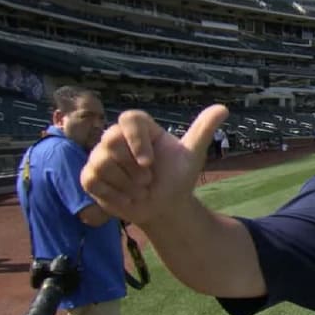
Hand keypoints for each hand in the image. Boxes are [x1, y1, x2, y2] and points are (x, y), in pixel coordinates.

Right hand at [81, 105, 228, 226]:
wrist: (165, 206)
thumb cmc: (177, 177)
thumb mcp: (192, 155)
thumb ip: (203, 130)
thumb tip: (223, 108)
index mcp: (141, 128)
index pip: (129, 119)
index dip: (135, 140)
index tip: (149, 163)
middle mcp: (117, 138)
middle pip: (110, 141)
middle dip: (132, 169)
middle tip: (148, 181)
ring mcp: (101, 156)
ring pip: (100, 163)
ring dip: (126, 184)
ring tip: (141, 191)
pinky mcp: (90, 176)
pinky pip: (91, 180)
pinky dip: (113, 194)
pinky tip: (127, 199)